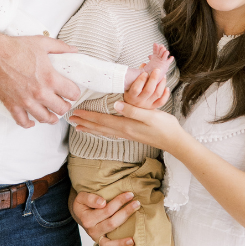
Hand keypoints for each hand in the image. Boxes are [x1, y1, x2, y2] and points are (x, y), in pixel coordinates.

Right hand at [0, 33, 80, 127]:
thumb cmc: (15, 48)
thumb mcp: (42, 43)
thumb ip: (61, 48)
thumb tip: (74, 50)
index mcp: (50, 78)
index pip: (72, 94)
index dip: (74, 93)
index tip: (72, 92)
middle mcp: (40, 93)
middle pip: (61, 109)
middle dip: (65, 106)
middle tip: (64, 103)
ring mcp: (26, 101)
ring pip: (45, 118)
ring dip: (51, 118)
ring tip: (53, 115)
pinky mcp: (12, 105)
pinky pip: (22, 121)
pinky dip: (28, 123)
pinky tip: (32, 121)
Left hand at [69, 99, 184, 151]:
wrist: (174, 141)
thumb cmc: (165, 126)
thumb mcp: (150, 115)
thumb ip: (133, 110)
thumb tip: (116, 104)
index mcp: (126, 125)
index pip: (102, 120)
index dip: (87, 115)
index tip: (75, 112)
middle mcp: (124, 131)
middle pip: (99, 127)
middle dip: (84, 122)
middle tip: (70, 119)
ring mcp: (128, 134)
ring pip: (103, 131)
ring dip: (90, 128)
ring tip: (79, 126)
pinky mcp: (132, 135)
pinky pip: (110, 132)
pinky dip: (101, 131)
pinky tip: (100, 130)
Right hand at [69, 189, 139, 245]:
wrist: (80, 214)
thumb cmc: (84, 204)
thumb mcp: (81, 197)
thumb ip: (90, 198)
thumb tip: (102, 202)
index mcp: (87, 219)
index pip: (106, 210)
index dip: (119, 201)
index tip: (130, 194)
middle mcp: (92, 231)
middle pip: (112, 223)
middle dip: (126, 212)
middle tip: (137, 203)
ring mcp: (97, 239)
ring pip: (110, 242)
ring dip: (123, 239)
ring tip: (135, 236)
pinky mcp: (102, 244)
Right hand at [124, 71, 170, 110]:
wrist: (130, 106)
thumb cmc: (129, 92)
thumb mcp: (129, 85)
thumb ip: (136, 75)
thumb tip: (144, 65)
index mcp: (131, 96)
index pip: (136, 89)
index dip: (141, 80)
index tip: (145, 73)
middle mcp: (139, 101)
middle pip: (148, 90)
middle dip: (154, 79)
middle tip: (157, 70)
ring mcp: (147, 105)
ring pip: (157, 94)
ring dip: (161, 83)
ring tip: (163, 76)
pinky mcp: (152, 107)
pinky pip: (161, 102)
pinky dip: (166, 95)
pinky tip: (167, 88)